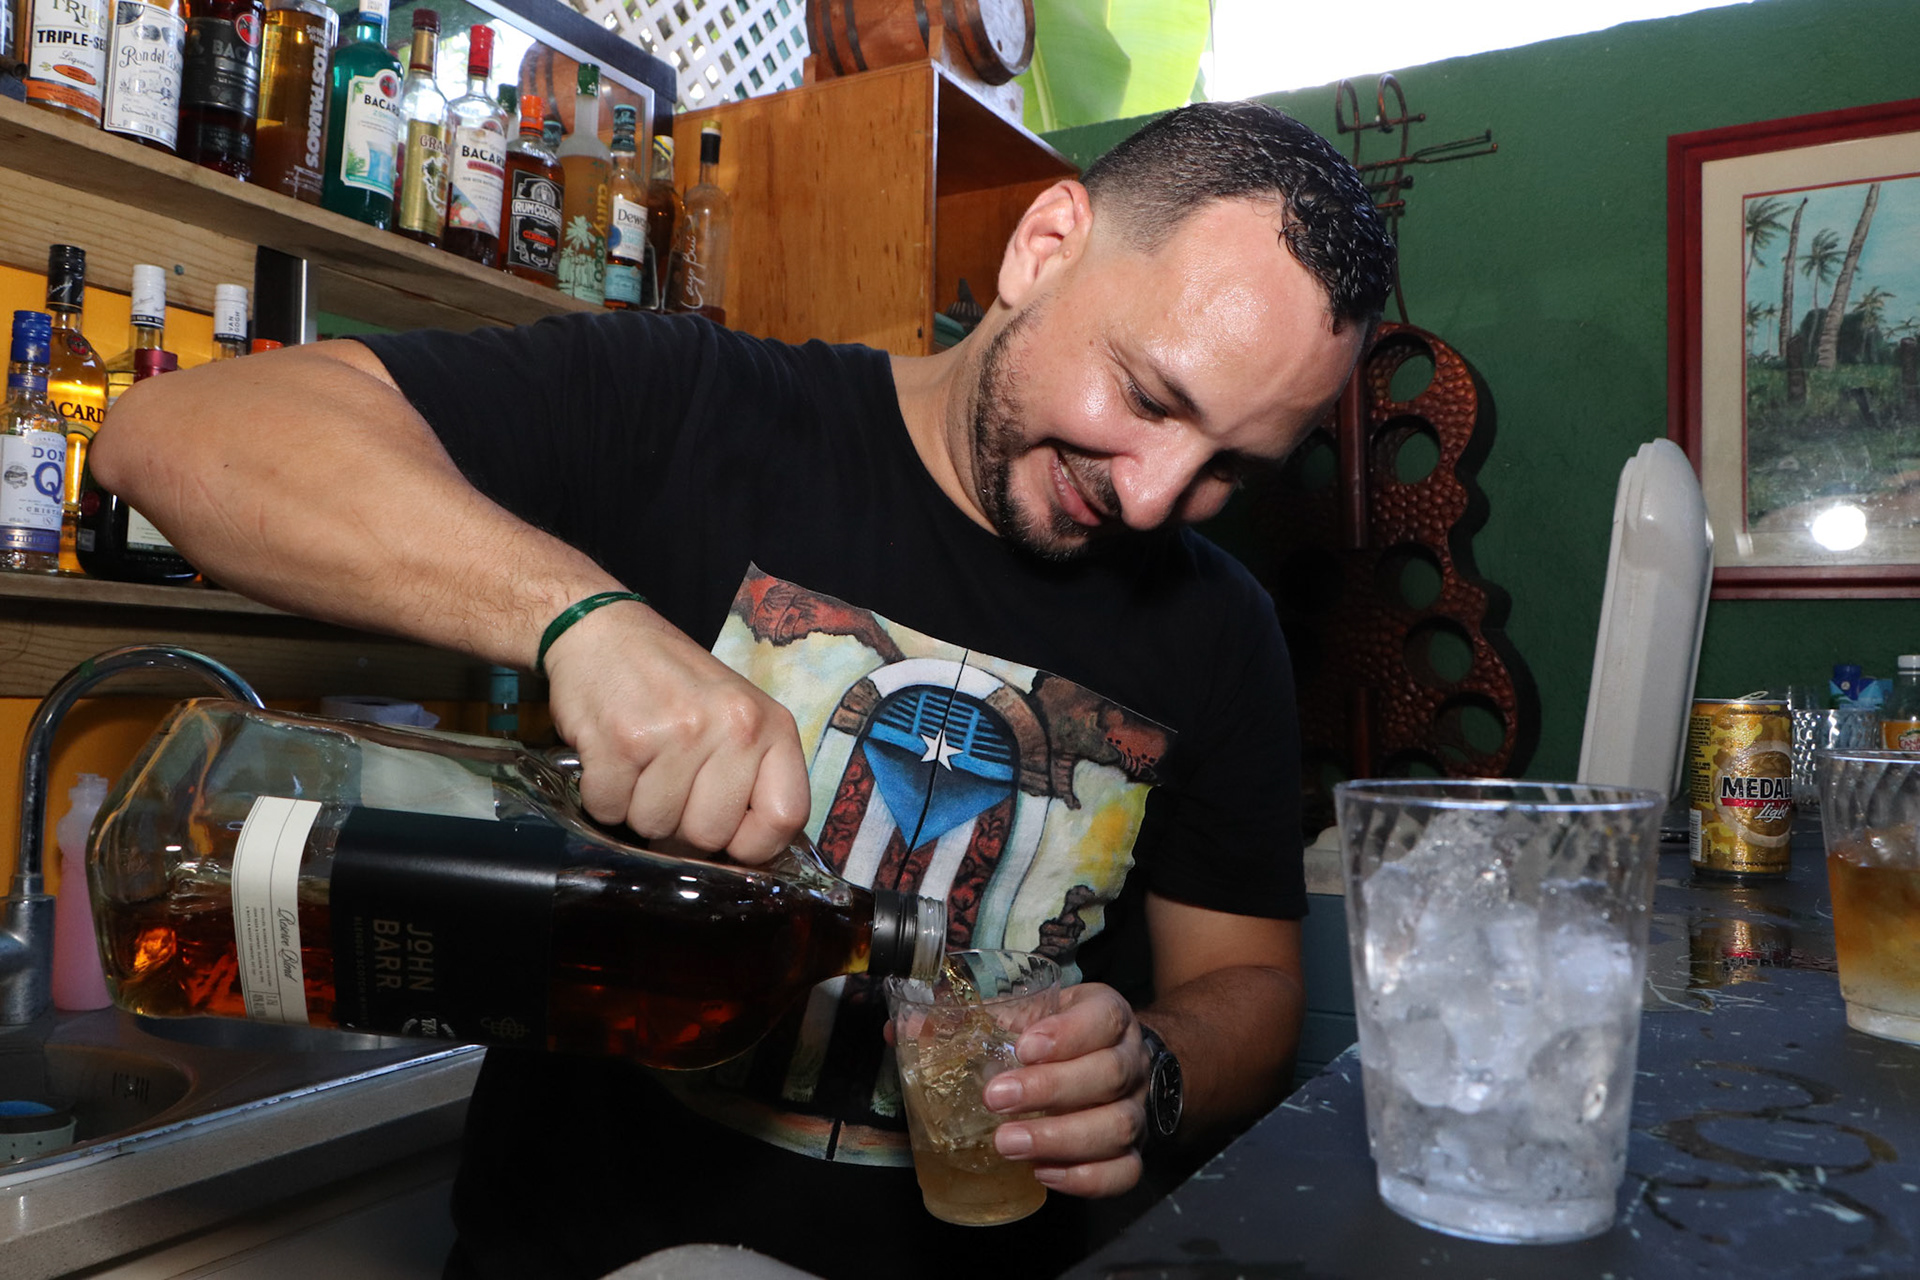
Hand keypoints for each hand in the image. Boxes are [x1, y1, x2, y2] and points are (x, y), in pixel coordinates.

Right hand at [541, 595, 810, 862]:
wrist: (603, 632)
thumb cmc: (674, 685)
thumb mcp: (736, 717)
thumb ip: (752, 776)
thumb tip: (746, 854)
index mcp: (772, 725)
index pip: (786, 818)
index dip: (752, 844)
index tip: (728, 836)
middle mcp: (734, 726)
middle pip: (711, 835)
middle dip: (681, 827)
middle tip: (669, 785)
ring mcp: (679, 732)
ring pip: (656, 827)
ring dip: (637, 809)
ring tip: (640, 765)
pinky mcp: (623, 740)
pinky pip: (611, 810)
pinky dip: (602, 797)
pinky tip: (610, 760)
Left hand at [979, 982, 1150, 1197]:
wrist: (1109, 1060)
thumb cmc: (1058, 1036)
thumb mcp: (1026, 1013)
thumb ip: (969, 1019)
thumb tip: (899, 1030)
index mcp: (1107, 1016)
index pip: (1104, 1017)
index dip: (1068, 1033)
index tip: (1024, 1048)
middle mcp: (1131, 1061)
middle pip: (1109, 1075)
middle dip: (1051, 1089)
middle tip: (996, 1100)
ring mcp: (1136, 1109)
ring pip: (1118, 1126)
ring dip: (1060, 1139)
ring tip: (1007, 1145)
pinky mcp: (1134, 1151)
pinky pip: (1125, 1172)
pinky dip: (1085, 1178)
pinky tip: (1043, 1174)